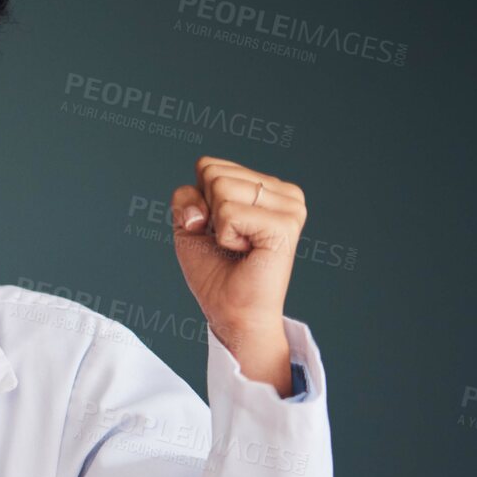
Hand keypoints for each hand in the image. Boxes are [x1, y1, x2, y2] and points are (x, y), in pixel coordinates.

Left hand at [171, 156, 301, 391]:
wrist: (230, 312)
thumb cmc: (215, 272)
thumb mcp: (190, 226)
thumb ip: (186, 197)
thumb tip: (200, 203)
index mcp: (268, 187)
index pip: (210, 165)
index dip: (198, 202)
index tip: (217, 231)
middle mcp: (285, 192)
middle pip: (214, 173)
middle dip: (206, 212)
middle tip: (228, 242)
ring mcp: (290, 206)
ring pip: (221, 188)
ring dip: (217, 226)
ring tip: (239, 247)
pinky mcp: (285, 224)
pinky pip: (229, 213)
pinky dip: (225, 237)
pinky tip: (246, 252)